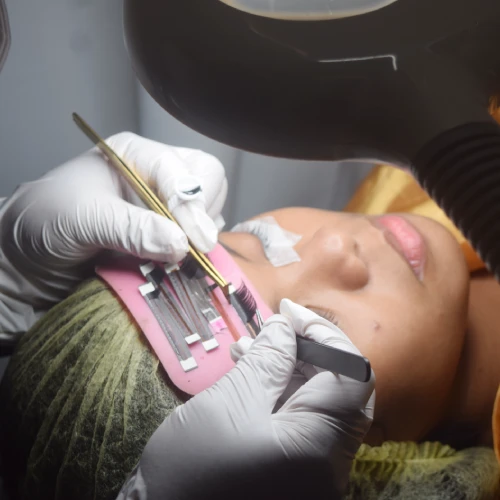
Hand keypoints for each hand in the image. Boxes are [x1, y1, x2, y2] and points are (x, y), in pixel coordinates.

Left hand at [0, 132, 226, 331]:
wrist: (32, 259)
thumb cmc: (48, 222)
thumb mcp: (85, 218)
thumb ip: (132, 228)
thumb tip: (181, 244)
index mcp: (135, 156)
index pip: (181, 168)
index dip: (191, 203)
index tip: (194, 240)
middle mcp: (156, 177)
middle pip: (208, 180)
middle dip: (202, 214)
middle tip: (192, 247)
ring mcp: (165, 208)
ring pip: (210, 212)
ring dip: (199, 238)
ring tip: (177, 260)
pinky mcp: (168, 237)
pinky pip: (198, 242)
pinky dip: (194, 256)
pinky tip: (177, 266)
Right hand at [119, 299, 374, 499]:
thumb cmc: (191, 466)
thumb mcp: (230, 401)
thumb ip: (267, 360)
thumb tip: (286, 327)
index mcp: (318, 445)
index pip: (353, 376)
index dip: (326, 335)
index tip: (289, 313)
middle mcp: (329, 463)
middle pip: (339, 389)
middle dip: (306, 350)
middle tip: (272, 329)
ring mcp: (315, 471)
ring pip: (317, 404)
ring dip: (289, 368)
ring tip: (249, 346)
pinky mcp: (296, 473)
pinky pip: (300, 422)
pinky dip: (280, 392)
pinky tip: (250, 372)